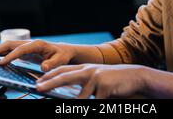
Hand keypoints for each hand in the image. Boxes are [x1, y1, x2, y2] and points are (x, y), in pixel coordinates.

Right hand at [0, 39, 75, 70]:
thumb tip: (44, 67)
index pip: (21, 49)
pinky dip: (0, 53)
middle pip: (10, 44)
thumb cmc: (62, 55)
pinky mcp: (23, 51)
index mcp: (37, 44)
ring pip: (8, 46)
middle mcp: (29, 43)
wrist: (63, 51)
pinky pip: (9, 51)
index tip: (2, 63)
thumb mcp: (60, 60)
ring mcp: (25, 46)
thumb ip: (52, 64)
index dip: (11, 56)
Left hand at [36, 64, 150, 98]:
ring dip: (80, 105)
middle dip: (50, 83)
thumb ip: (82, 84)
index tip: (38, 82)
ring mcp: (96, 78)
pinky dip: (98, 105)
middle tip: (38, 88)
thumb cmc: (113, 81)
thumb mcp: (96, 79)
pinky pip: (96, 103)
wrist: (134, 76)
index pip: (63, 70)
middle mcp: (88, 70)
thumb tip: (68, 94)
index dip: (49, 75)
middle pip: (65, 77)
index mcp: (85, 68)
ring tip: (86, 101)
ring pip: (81, 98)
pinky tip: (103, 100)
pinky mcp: (104, 87)